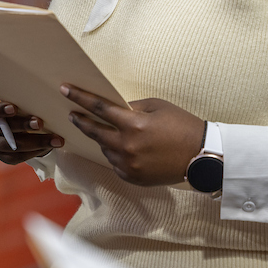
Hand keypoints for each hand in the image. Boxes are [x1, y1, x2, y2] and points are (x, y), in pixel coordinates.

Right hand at [0, 95, 62, 164]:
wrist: (7, 120)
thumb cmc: (11, 99)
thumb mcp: (7, 93)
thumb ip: (15, 91)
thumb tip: (38, 85)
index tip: (13, 108)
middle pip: (4, 130)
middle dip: (23, 126)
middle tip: (40, 122)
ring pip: (15, 146)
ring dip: (38, 142)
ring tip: (56, 139)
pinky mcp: (3, 157)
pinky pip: (20, 157)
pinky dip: (37, 151)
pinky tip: (50, 146)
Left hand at [62, 84, 204, 186]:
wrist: (201, 156)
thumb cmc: (182, 126)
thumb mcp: (157, 106)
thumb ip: (132, 106)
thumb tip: (114, 106)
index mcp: (133, 124)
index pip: (98, 108)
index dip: (79, 97)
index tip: (65, 89)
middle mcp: (127, 146)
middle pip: (94, 132)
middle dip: (81, 121)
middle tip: (72, 114)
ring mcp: (129, 165)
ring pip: (105, 149)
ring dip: (102, 139)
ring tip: (106, 131)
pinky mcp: (133, 178)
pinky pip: (115, 164)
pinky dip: (115, 155)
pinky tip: (121, 148)